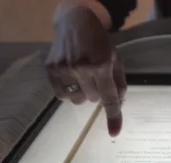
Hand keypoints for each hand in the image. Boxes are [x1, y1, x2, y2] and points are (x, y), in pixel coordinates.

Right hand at [46, 4, 125, 136]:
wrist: (75, 22)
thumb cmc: (99, 42)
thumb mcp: (116, 59)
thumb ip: (119, 82)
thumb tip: (118, 104)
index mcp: (102, 65)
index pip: (109, 97)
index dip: (113, 116)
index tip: (114, 132)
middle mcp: (83, 68)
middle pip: (94, 99)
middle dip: (97, 92)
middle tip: (95, 76)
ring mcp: (64, 68)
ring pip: (77, 100)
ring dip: (83, 93)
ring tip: (83, 77)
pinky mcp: (51, 69)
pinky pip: (61, 95)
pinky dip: (68, 92)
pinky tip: (71, 78)